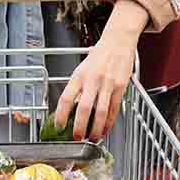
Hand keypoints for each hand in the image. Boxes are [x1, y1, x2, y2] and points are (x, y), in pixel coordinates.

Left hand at [55, 0, 148, 140]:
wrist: (118, 41)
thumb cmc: (98, 55)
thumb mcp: (82, 68)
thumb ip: (77, 87)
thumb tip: (70, 108)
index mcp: (79, 75)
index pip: (66, 98)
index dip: (61, 115)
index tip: (59, 126)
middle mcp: (92, 79)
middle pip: (83, 109)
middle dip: (79, 127)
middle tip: (76, 137)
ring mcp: (107, 84)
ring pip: (100, 112)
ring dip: (95, 129)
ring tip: (92, 138)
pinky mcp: (120, 87)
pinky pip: (114, 109)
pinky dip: (109, 122)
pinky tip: (105, 129)